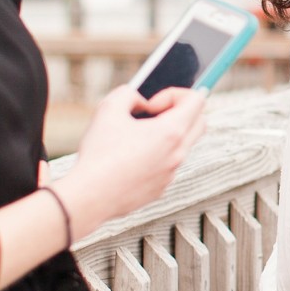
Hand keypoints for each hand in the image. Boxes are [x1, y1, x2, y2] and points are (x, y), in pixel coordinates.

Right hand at [60, 84, 206, 237]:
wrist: (89, 196)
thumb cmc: (99, 153)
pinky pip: (168, 165)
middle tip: (152, 114)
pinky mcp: (160, 188)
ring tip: (136, 135)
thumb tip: (140, 101)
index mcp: (171, 132)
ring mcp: (171, 173)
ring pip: (183, 145)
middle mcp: (178, 154)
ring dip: (167, 134)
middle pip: (199, 122)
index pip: (197, 100)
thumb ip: (129, 93)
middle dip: (180, 111)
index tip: (151, 105)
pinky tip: (129, 157)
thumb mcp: (109, 108)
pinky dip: (157, 155)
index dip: (173, 94)